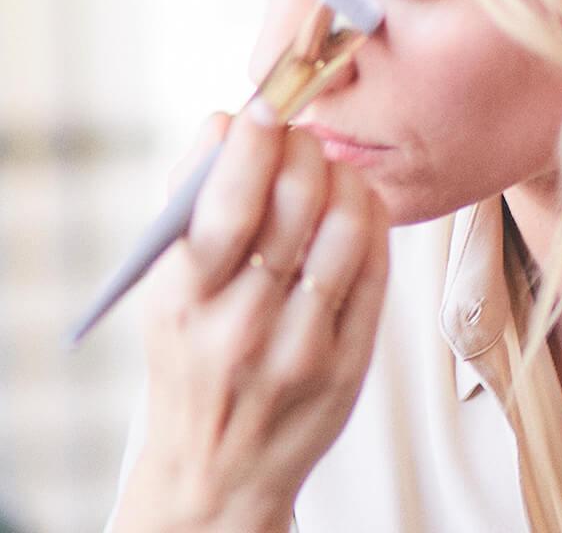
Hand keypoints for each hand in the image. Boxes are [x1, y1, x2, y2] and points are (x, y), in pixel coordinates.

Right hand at [113, 103, 388, 532]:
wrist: (218, 470)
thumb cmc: (193, 353)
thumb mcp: (170, 287)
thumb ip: (192, 201)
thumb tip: (226, 122)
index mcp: (183, 301)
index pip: (228, 206)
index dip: (254, 144)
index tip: (267, 105)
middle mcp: (241, 328)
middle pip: (297, 203)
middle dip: (306, 149)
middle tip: (302, 137)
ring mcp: (300, 349)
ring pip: (347, 226)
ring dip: (345, 177)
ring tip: (330, 172)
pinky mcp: (348, 364)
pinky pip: (376, 264)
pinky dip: (371, 217)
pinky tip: (357, 208)